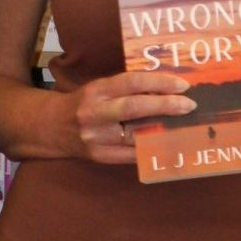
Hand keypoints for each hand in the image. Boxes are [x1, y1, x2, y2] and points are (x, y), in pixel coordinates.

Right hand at [68, 71, 195, 164]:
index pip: (131, 83)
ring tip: (184, 125)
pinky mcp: (99, 157)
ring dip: (163, 130)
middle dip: (165, 106)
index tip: (182, 85)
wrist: (51, 127)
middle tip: (189, 105)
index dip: (158, 82)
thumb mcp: (100, 89)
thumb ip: (127, 89)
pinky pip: (131, 155)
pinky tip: (168, 144)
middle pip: (134, 108)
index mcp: (96, 91)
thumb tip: (166, 90)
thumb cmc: (84, 103)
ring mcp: (96, 138)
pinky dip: (151, 149)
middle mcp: (94, 113)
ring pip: (135, 135)